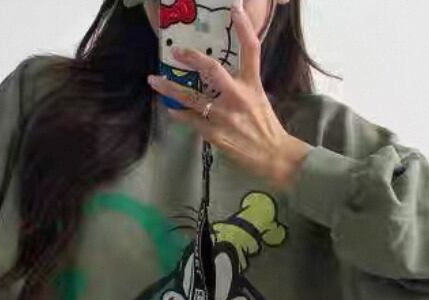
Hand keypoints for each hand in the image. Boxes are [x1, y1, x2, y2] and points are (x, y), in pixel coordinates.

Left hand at [146, 3, 309, 190]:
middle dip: (192, 58)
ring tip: (153, 81)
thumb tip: (220, 80)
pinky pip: (191, 120)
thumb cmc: (267, 129)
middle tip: (176, 51)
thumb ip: (242, 87)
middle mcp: (238, 96)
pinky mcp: (215, 134)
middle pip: (212, 69)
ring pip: (192, 97)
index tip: (234, 9)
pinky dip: (179, 114)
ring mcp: (225, 115)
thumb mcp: (259, 99)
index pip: (251, 49)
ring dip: (170, 88)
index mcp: (253, 84)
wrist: (274, 157)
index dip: (243, 27)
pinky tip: (171, 109)